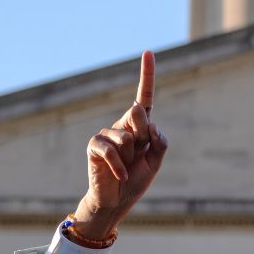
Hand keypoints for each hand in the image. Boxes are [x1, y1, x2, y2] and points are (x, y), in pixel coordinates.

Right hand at [70, 51, 168, 241]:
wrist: (116, 202)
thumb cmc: (135, 180)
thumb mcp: (155, 161)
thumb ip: (159, 142)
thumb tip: (149, 122)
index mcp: (140, 127)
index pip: (144, 97)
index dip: (147, 75)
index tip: (148, 52)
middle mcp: (123, 125)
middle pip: (139, 113)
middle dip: (144, 135)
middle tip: (138, 155)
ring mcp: (107, 134)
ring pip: (128, 136)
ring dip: (131, 157)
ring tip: (125, 168)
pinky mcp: (95, 145)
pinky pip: (111, 149)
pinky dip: (119, 165)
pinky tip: (120, 175)